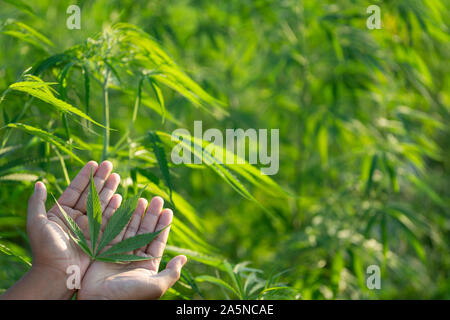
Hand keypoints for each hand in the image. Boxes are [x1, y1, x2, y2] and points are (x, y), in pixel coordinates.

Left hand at [1, 160, 120, 298]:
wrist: (58, 273)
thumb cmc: (45, 249)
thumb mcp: (36, 224)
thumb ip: (36, 203)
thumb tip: (39, 183)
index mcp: (62, 213)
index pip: (75, 190)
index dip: (85, 176)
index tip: (93, 163)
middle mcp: (77, 218)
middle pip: (91, 194)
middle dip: (101, 179)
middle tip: (109, 164)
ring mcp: (90, 226)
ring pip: (102, 203)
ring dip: (110, 189)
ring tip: (117, 175)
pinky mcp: (100, 236)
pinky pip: (109, 219)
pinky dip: (115, 207)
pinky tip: (120, 197)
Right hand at [78, 196, 186, 299]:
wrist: (99, 302)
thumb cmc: (129, 296)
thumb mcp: (155, 286)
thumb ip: (171, 273)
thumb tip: (183, 258)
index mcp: (147, 266)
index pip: (157, 241)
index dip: (162, 226)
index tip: (167, 210)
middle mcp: (134, 258)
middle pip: (144, 231)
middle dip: (151, 215)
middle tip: (156, 199)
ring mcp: (118, 253)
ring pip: (130, 229)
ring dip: (137, 214)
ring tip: (142, 199)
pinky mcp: (103, 251)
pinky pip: (112, 230)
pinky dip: (117, 217)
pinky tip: (124, 206)